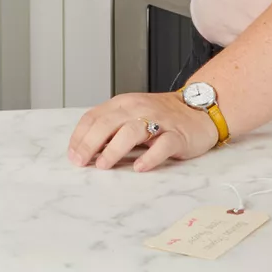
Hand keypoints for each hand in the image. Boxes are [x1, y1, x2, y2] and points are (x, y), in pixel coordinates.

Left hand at [68, 91, 221, 172]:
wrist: (199, 111)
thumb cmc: (160, 117)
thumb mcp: (131, 115)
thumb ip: (110, 128)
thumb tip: (84, 149)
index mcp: (123, 104)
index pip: (94, 117)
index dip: (79, 136)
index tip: (72, 154)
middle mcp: (138, 109)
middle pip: (108, 123)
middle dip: (90, 143)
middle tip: (80, 162)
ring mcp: (159, 121)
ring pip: (132, 131)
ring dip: (114, 149)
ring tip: (103, 165)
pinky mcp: (178, 135)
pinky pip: (163, 145)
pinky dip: (150, 156)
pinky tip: (140, 168)